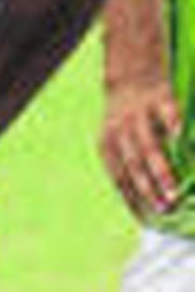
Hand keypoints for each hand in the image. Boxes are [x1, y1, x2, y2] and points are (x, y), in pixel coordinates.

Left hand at [100, 78, 180, 219]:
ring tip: (174, 192)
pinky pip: (167, 113)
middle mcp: (120, 130)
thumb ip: (131, 164)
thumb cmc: (129, 116)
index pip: (119, 177)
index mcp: (108, 144)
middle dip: (148, 190)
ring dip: (161, 172)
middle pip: (133, 165)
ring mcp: (139, 113)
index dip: (132, 198)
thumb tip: (150, 200)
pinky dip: (173, 126)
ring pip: (149, 146)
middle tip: (164, 209)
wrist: (131, 72)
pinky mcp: (159, 96)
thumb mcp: (120, 138)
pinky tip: (182, 141)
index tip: (147, 219)